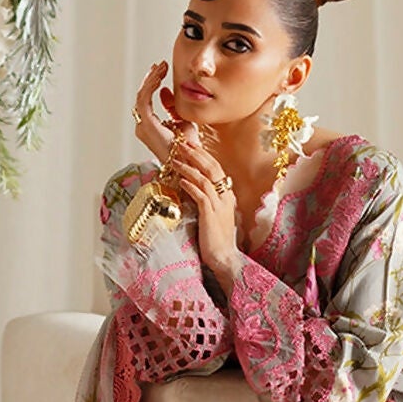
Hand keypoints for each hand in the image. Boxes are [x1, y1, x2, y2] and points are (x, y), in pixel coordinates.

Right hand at [131, 59, 183, 164]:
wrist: (190, 160)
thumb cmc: (188, 145)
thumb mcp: (182, 121)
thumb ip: (172, 108)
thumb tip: (165, 91)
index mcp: (149, 126)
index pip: (146, 100)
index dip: (152, 84)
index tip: (161, 70)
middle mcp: (142, 126)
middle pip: (142, 96)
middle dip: (151, 79)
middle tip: (160, 65)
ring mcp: (143, 126)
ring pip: (142, 96)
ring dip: (151, 80)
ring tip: (161, 67)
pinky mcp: (147, 124)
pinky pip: (144, 100)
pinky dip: (151, 86)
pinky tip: (159, 77)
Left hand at [160, 123, 244, 289]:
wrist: (224, 257)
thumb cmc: (215, 238)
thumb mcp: (213, 214)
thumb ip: (205, 200)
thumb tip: (190, 186)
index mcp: (226, 195)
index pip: (216, 168)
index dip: (202, 155)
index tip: (190, 145)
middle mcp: (225, 196)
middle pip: (212, 168)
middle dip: (196, 154)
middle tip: (181, 144)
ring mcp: (219, 205)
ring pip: (206, 179)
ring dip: (189, 168)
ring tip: (176, 160)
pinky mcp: (211, 214)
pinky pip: (201, 195)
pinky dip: (191, 185)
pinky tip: (181, 180)